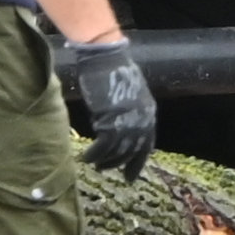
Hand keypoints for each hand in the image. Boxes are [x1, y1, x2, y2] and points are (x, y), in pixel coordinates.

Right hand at [51, 36, 158, 179]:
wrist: (105, 58)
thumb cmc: (113, 71)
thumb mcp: (128, 95)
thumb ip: (129, 113)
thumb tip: (120, 130)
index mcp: (148, 113)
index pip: (147, 144)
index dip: (138, 161)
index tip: (130, 176)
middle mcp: (142, 119)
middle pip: (132, 150)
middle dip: (119, 163)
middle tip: (106, 170)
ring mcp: (127, 121)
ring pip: (117, 151)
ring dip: (105, 160)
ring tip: (95, 163)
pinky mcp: (110, 121)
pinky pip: (103, 146)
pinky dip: (94, 154)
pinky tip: (86, 157)